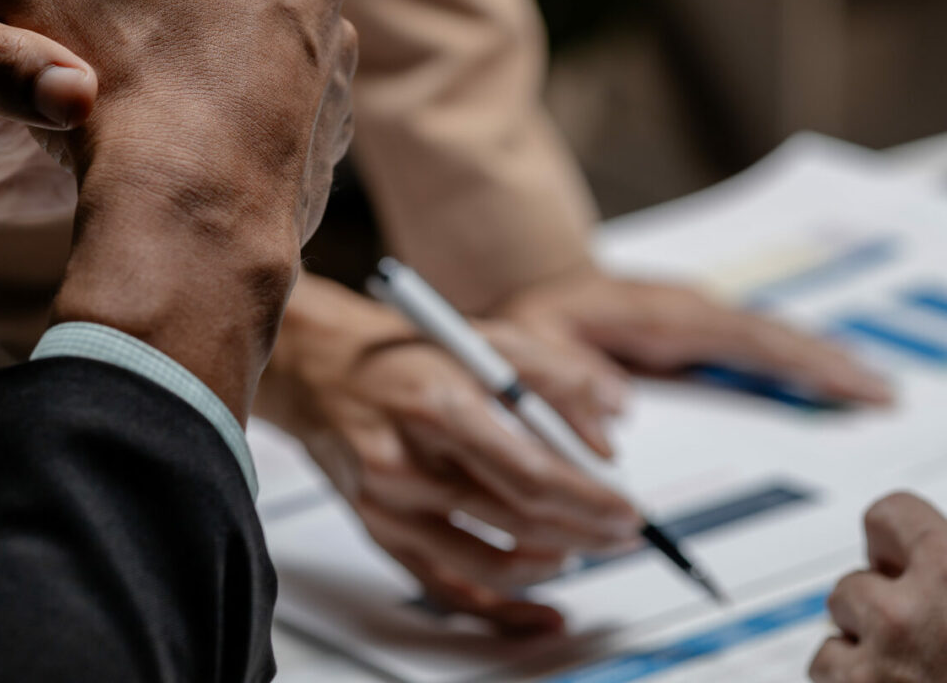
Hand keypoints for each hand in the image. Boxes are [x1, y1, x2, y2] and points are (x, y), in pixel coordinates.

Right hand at [0, 0, 357, 419]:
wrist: (191, 208)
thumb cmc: (104, 76)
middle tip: (97, 2)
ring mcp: (330, 36)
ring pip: (253, 8)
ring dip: (201, 23)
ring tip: (142, 71)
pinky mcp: (338, 106)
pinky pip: (279, 77)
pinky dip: (238, 86)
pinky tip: (188, 122)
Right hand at [257, 274, 641, 634]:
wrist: (320, 369)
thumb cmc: (403, 354)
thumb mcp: (486, 338)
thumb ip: (557, 376)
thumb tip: (610, 429)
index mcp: (437, 406)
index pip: (529, 474)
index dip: (588, 502)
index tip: (626, 511)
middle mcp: (407, 463)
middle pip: (516, 522)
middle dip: (585, 533)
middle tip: (624, 532)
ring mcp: (389, 507)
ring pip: (487, 564)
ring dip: (551, 565)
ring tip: (584, 549)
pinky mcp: (380, 534)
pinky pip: (448, 589)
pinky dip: (501, 608)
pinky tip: (540, 608)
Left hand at [497, 267, 892, 404]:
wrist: (530, 289)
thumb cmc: (533, 319)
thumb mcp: (530, 347)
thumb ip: (564, 380)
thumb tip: (614, 417)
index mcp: (663, 314)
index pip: (748, 337)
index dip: (802, 361)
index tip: (851, 382)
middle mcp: (692, 310)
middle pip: (777, 336)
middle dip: (832, 363)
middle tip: (886, 395)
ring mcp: (698, 318)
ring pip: (774, 338)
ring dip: (823, 361)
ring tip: (875, 389)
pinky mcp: (697, 331)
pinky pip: (758, 347)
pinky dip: (797, 361)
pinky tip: (826, 379)